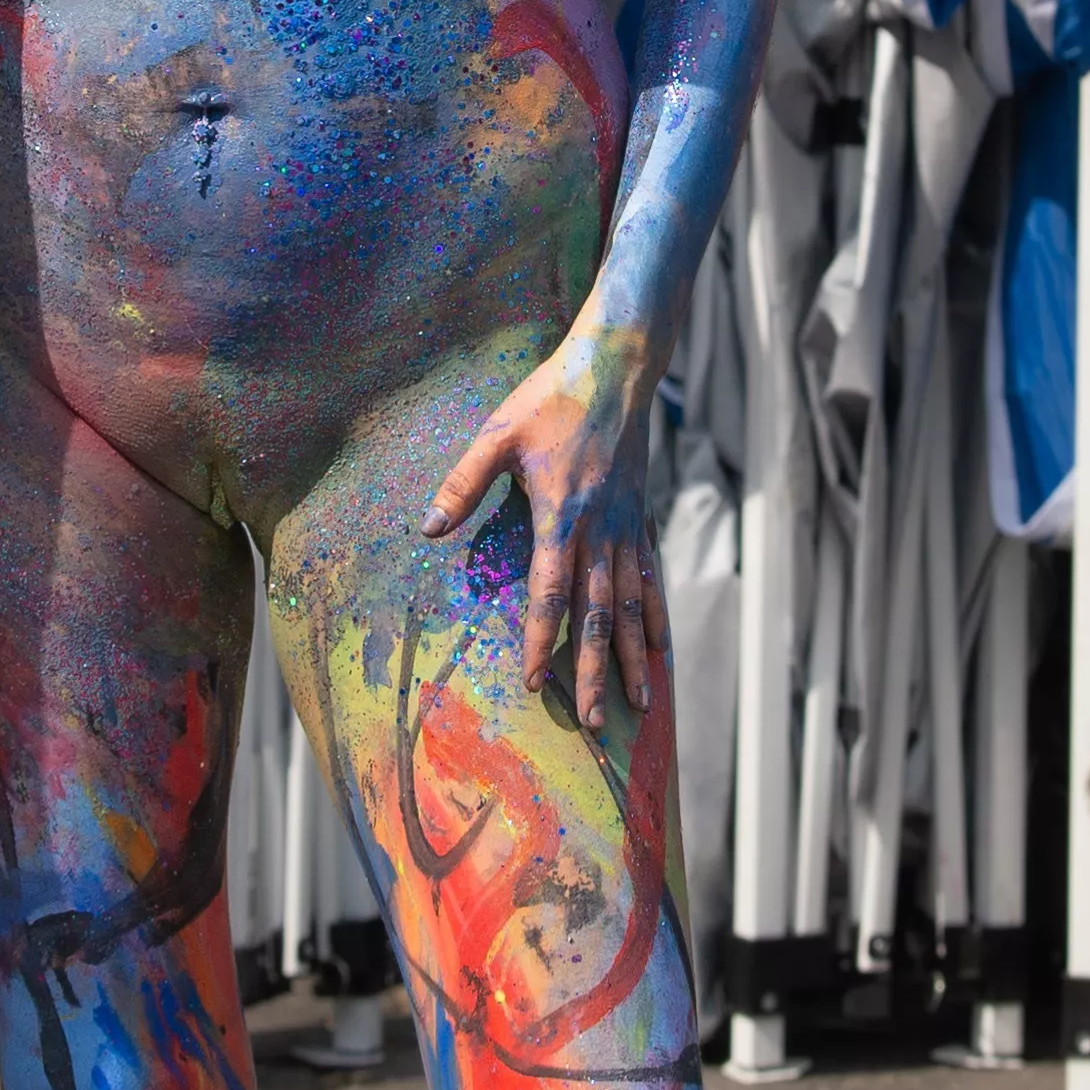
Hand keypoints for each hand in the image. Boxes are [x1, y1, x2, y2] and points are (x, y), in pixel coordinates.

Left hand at [424, 335, 666, 730]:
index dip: (541, 639)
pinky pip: (652, 578)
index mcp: (563, 513)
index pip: (550, 592)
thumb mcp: (497, 434)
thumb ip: (462, 484)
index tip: (534, 681)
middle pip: (598, 614)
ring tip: (640, 704)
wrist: (616, 367)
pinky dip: (656, 617)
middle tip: (593, 721)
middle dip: (595, 671)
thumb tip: (428, 529)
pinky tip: (661, 650)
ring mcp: (629, 526)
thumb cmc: (550, 399)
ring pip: (632, 605)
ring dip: (634, 657)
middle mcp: (602, 529)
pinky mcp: (643, 518)